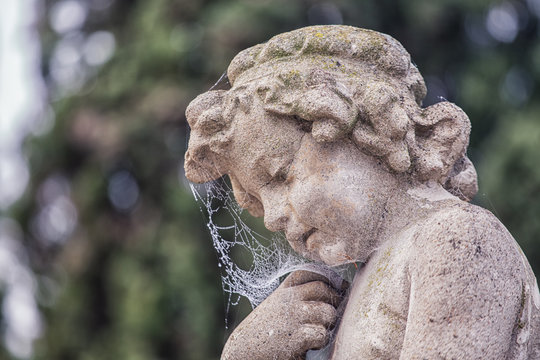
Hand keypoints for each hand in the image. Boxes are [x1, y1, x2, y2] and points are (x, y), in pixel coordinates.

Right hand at [221, 270, 346, 359]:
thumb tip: (328, 292)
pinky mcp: (295, 337)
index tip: (341, 287)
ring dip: (328, 323)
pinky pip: (321, 334)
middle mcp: (287, 299)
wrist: (242, 353)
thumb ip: (294, 297)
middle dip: (335, 300)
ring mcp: (292, 316)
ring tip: (319, 331)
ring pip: (328, 312)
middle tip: (335, 313)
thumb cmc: (262, 334)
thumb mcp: (275, 308)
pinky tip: (311, 345)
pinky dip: (320, 341)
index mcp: (282, 291)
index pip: (309, 272)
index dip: (329, 277)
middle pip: (322, 288)